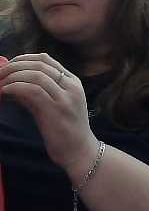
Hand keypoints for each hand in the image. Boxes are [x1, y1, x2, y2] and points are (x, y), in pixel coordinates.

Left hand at [0, 53, 98, 179]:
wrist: (79, 151)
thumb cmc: (65, 131)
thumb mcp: (53, 106)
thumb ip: (37, 93)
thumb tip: (11, 84)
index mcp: (73, 82)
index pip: (46, 60)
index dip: (23, 59)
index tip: (7, 67)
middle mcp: (71, 86)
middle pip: (39, 64)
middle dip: (13, 66)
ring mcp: (65, 97)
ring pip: (35, 75)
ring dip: (12, 77)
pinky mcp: (56, 109)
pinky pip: (32, 90)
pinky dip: (15, 88)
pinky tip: (4, 93)